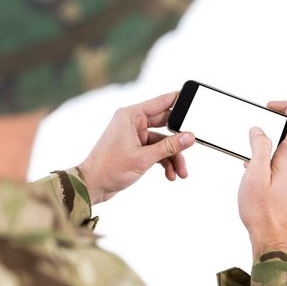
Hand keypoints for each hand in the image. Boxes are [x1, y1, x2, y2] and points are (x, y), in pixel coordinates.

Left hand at [78, 92, 194, 203]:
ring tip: (181, 173)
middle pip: (165, 125)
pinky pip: (156, 151)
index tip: (194, 99)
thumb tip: (189, 137)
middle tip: (192, 147)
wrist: (92, 186)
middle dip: (178, 141)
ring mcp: (134, 137)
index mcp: (130, 116)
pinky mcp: (135, 149)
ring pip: (162, 142)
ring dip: (173, 157)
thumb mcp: (143, 158)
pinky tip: (171, 175)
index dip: (178, 100)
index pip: (160, 102)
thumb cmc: (109, 168)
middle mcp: (133, 123)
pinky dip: (164, 162)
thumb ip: (168, 147)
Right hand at [238, 101, 286, 261]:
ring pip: (281, 150)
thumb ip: (258, 147)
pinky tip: (251, 174)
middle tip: (247, 138)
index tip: (270, 107)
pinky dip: (265, 162)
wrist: (272, 237)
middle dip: (267, 131)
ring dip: (263, 150)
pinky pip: (279, 163)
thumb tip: (258, 130)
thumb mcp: (254, 175)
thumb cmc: (262, 211)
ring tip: (245, 162)